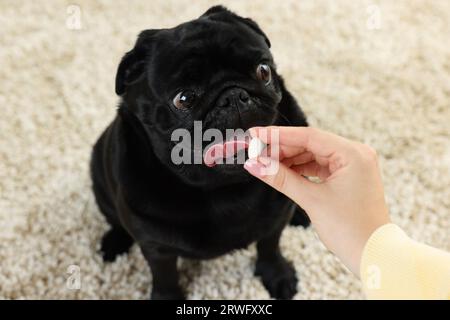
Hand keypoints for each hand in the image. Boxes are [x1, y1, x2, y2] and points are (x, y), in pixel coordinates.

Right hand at [244, 126, 390, 274]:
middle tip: (255, 152)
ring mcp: (352, 165)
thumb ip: (281, 178)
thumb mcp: (312, 200)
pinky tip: (282, 171)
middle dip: (281, 149)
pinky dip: (300, 169)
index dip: (278, 135)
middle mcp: (355, 154)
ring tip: (264, 163)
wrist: (373, 255)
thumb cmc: (350, 229)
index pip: (309, 136)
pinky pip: (319, 166)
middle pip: (310, 144)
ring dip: (289, 159)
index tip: (254, 134)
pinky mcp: (348, 176)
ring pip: (313, 154)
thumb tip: (254, 164)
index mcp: (353, 154)